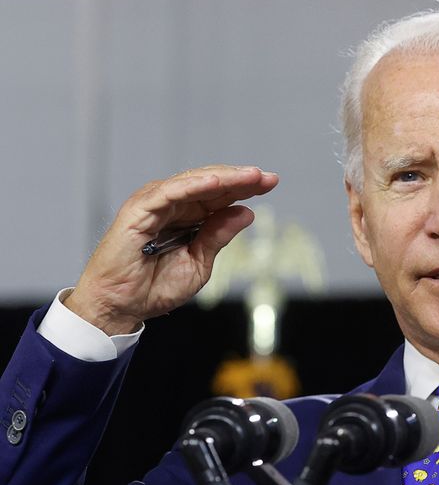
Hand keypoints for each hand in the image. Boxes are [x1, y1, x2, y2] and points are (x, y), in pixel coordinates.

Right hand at [64, 165, 278, 334]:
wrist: (121, 307)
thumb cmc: (154, 287)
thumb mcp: (199, 263)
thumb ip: (218, 236)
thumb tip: (246, 213)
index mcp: (187, 216)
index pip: (220, 195)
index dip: (245, 187)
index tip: (272, 182)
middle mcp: (172, 205)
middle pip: (211, 184)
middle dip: (241, 179)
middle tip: (268, 177)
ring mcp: (154, 204)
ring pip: (194, 182)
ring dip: (224, 178)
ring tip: (250, 176)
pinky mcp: (139, 210)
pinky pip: (171, 192)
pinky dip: (194, 186)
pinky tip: (218, 183)